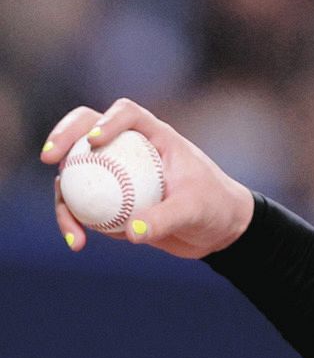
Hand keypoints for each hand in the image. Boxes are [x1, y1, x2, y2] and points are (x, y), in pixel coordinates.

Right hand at [41, 99, 254, 257]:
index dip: (107, 120)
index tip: (94, 141)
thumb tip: (132, 233)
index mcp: (156, 136)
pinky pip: (83, 206)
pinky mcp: (110, 199)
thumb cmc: (215, 208)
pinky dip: (76, 222)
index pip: (127, 113)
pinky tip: (77, 243)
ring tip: (70, 226)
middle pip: (85, 129)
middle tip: (50, 159)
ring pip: (76, 172)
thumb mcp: (195, 212)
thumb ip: (166, 219)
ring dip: (63, 196)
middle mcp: (130, 148)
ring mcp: (115, 172)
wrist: (219, 230)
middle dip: (62, 136)